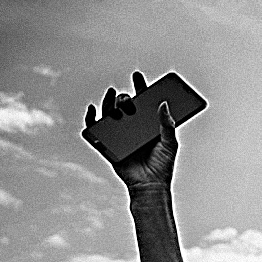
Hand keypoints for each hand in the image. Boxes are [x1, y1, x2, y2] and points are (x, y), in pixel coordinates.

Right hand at [84, 71, 176, 188]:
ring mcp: (121, 135)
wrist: (150, 185)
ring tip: (113, 96)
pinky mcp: (109, 145)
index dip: (140, 87)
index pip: (144, 102)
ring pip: (110, 114)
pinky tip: (92, 109)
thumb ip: (167, 124)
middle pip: (126, 106)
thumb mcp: (170, 143)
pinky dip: (91, 118)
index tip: (137, 75)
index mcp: (148, 125)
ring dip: (109, 103)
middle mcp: (134, 127)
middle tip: (129, 99)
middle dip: (125, 98)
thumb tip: (163, 104)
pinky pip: (96, 129)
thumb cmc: (163, 166)